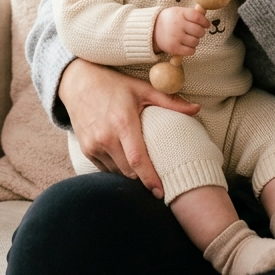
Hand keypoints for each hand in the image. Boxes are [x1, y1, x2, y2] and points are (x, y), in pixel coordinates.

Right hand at [58, 58, 200, 199]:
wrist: (78, 82)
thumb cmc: (114, 84)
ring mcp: (93, 145)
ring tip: (144, 173)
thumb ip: (169, 101)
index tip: (161, 192)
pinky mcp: (86, 150)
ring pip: (117, 172)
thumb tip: (196, 109)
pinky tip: (126, 164)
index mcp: (123, 123)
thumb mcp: (142, 89)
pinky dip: (117, 169)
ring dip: (130, 175)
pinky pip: (105, 169)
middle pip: (128, 171)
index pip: (137, 160)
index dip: (150, 179)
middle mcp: (106, 137)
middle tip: (158, 184)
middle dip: (143, 180)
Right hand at [154, 7, 208, 54]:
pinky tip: (187, 45)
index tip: (206, 24)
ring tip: (190, 38)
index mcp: (180, 14)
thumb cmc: (171, 20)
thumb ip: (193, 12)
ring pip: (196, 42)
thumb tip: (203, 8)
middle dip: (201, 32)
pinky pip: (190, 51)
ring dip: (195, 41)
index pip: (198, 17)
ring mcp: (175, 37)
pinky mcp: (173, 48)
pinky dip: (191, 49)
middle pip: (199, 31)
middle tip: (196, 32)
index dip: (205, 22)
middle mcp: (178, 25)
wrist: (152, 30)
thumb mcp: (180, 12)